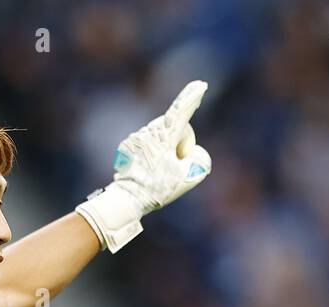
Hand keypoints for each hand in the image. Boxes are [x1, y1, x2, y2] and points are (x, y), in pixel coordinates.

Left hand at [75, 80, 212, 252]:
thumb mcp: (191, 176)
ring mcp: (137, 138)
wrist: (129, 198)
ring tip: (158, 172)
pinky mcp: (128, 145)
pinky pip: (146, 145)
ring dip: (165, 150)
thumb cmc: (160, 187)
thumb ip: (199, 159)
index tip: (200, 85)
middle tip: (177, 165)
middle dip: (180, 143)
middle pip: (175, 130)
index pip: (182, 111)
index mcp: (166, 136)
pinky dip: (152, 155)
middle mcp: (150, 131)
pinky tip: (147, 171)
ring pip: (160, 138)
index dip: (192, 97)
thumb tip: (188, 153)